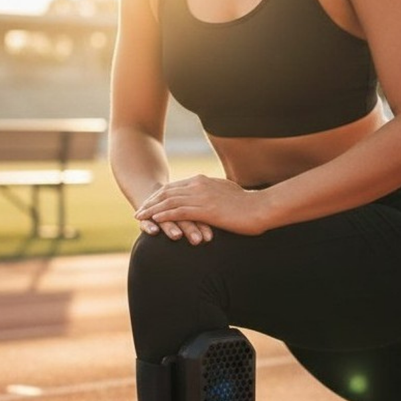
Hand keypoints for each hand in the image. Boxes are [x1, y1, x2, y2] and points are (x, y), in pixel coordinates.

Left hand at [135, 175, 270, 240]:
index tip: (150, 203)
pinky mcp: (204, 209)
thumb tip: (212, 195)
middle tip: (140, 211)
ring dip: (153, 209)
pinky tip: (154, 220)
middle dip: (151, 202)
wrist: (260, 208)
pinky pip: (178, 211)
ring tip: (141, 217)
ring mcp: (201, 196)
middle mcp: (199, 185)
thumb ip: (216, 192)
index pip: (176, 187)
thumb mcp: (228, 192)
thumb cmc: (248, 204)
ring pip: (169, 201)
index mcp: (204, 180)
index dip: (160, 195)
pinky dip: (164, 215)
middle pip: (168, 192)